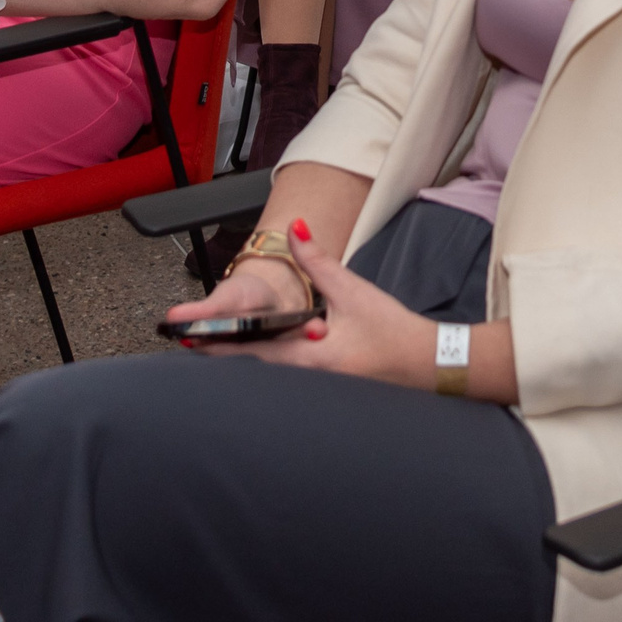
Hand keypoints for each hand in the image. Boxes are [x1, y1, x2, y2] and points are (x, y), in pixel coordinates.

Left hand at [183, 218, 436, 387]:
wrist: (429, 363)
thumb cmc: (393, 331)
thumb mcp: (353, 291)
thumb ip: (318, 261)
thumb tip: (295, 230)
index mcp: (312, 358)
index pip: (253, 352)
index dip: (220, 344)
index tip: (192, 338)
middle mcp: (310, 381)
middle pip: (255, 370)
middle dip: (225, 354)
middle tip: (195, 340)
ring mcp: (318, 391)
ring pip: (271, 377)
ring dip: (246, 361)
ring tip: (218, 345)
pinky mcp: (327, 391)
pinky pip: (289, 381)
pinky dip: (270, 367)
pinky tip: (260, 356)